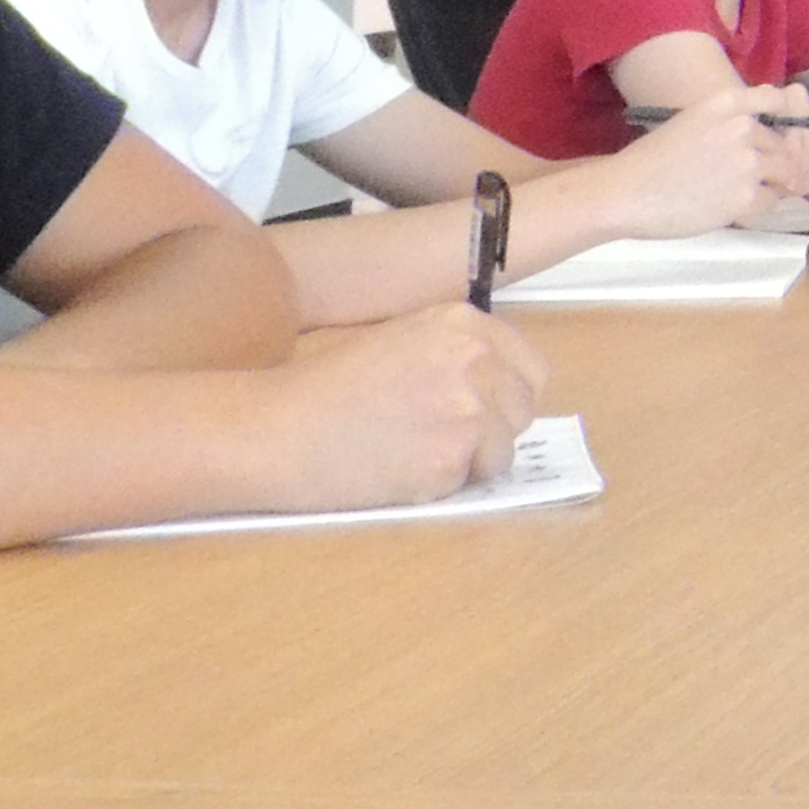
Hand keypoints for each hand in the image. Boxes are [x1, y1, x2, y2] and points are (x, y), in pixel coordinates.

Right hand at [269, 306, 546, 506]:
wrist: (277, 429)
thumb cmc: (327, 389)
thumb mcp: (401, 342)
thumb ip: (457, 355)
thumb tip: (504, 388)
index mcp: (464, 324)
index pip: (531, 370)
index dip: (507, 398)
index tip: (481, 412)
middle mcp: (476, 358)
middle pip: (523, 410)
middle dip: (491, 430)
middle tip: (434, 435)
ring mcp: (468, 408)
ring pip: (504, 451)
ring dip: (469, 462)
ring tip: (412, 451)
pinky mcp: (452, 457)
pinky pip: (472, 481)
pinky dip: (443, 484)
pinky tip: (400, 469)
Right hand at [599, 84, 808, 236]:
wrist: (626, 193)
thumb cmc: (653, 158)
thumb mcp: (693, 120)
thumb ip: (730, 119)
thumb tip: (766, 121)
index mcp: (727, 103)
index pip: (778, 100)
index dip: (784, 118)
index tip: (777, 133)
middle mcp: (743, 128)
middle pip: (784, 141)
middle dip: (776, 157)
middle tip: (759, 172)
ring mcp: (748, 163)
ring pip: (785, 170)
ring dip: (774, 181)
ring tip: (749, 188)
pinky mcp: (745, 197)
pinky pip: (772, 198)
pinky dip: (761, 202)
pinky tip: (738, 203)